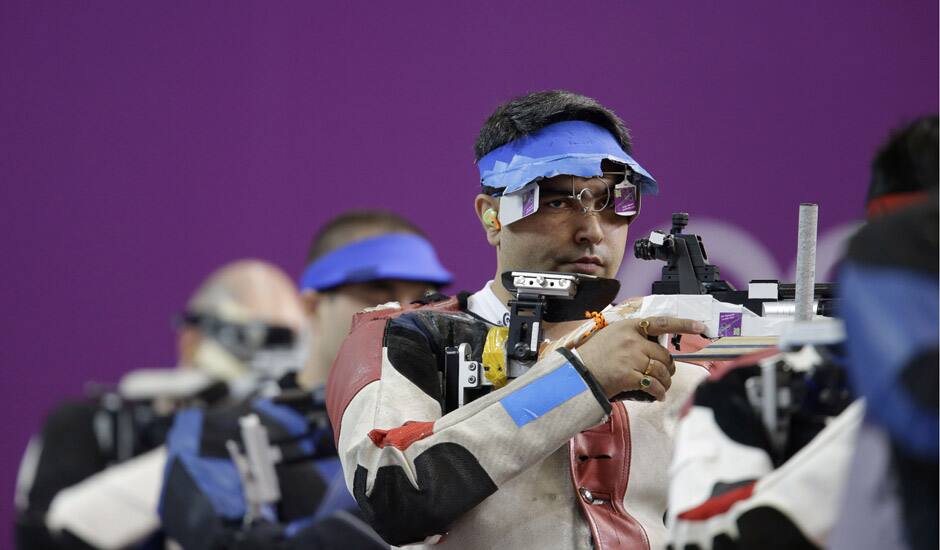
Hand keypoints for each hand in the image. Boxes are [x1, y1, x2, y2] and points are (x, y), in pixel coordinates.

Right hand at [577, 317, 705, 400]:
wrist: (577, 373)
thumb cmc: (594, 355)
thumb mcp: (613, 336)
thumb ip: (635, 337)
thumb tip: (657, 348)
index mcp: (629, 326)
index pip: (661, 323)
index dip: (684, 324)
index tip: (700, 327)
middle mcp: (631, 340)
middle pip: (664, 354)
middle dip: (668, 367)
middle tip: (665, 375)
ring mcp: (630, 358)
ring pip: (662, 371)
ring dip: (664, 382)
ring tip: (660, 387)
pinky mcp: (628, 376)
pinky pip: (653, 385)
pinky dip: (658, 392)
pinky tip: (657, 395)